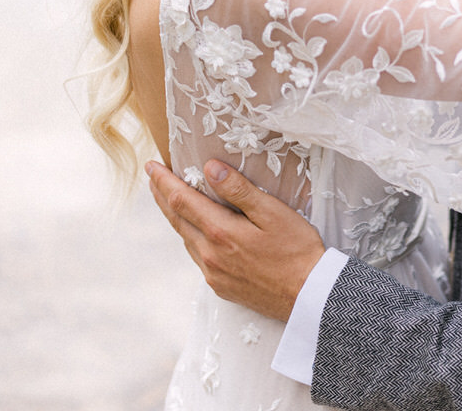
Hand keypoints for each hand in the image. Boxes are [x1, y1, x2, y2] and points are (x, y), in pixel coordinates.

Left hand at [146, 159, 325, 320]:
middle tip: (153, 177)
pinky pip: (197, 256)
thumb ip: (240, 190)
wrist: (309, 296)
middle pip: (176, 220)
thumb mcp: (273, 213)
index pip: (181, 200)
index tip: (152, 165)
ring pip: (186, 238)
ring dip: (176, 217)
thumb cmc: (297, 250)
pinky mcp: (220, 286)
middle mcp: (210, 254)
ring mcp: (213, 273)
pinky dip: (190, 237)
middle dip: (162, 196)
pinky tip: (196, 231)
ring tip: (171, 200)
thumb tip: (210, 168)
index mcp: (221, 232)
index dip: (164, 182)